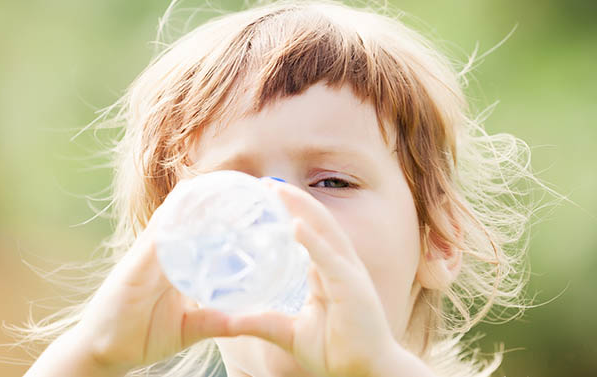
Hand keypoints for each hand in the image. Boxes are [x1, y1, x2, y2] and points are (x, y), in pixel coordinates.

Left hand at [223, 179, 430, 376]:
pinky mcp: (353, 289)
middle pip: (318, 223)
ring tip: (278, 189)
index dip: (291, 211)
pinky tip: (297, 226)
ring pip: (325, 232)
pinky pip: (331, 260)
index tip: (266, 195)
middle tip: (265, 182)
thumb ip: (264, 323)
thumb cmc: (338, 352)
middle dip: (294, 200)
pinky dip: (314, 242)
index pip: (310, 232)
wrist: (367, 373)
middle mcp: (342, 267)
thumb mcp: (291, 334)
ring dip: (302, 209)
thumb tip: (229, 321)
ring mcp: (350, 275)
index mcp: (330, 273)